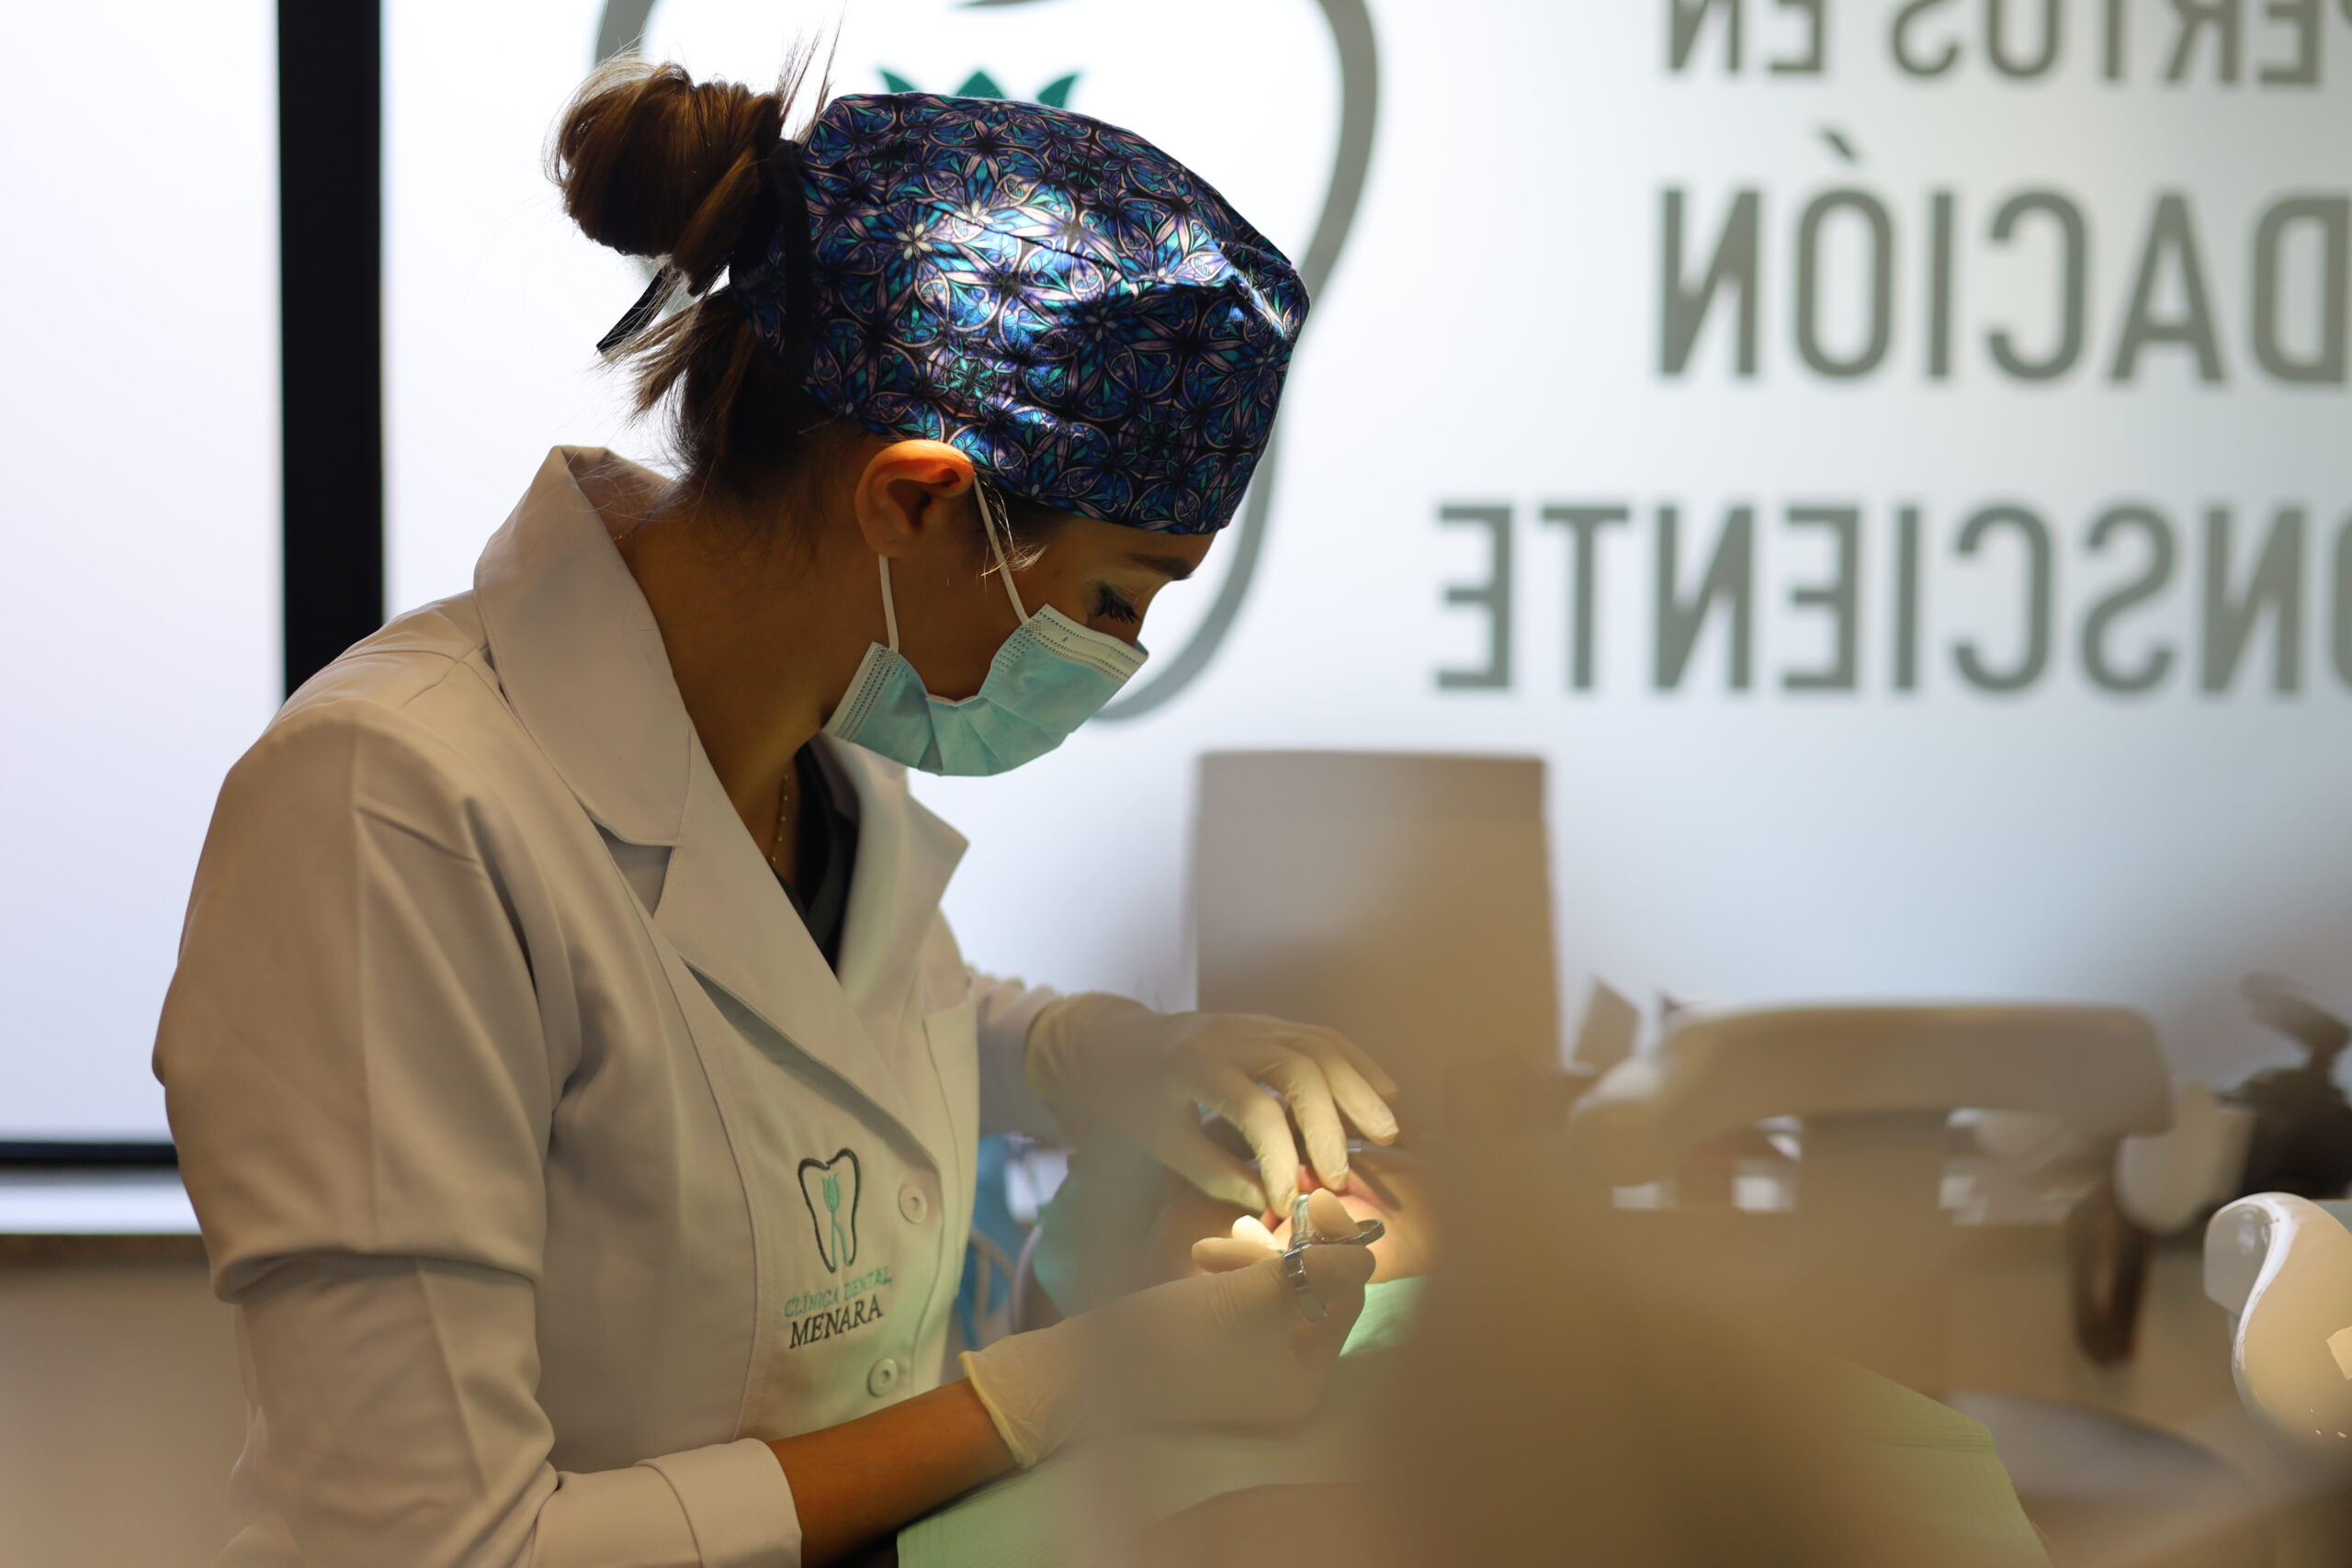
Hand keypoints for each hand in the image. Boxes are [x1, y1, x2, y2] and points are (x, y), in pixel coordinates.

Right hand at [961, 1191, 1374, 1466]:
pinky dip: (1235, 1274)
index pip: (1347, 1298)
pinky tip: (1204, 1256)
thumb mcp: (1247, 1297)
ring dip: (1254, 1257)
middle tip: (1255, 1221)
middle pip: (1316, 1294)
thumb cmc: (1170, 1336)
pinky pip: (1249, 1301)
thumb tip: (1371, 1253)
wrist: (1082, 1370)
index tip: (1317, 1198)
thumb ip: (1313, 1271)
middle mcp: (1289, 1382)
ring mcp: (1255, 1371)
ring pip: (1279, 1291)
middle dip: (1285, 1251)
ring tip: (1215, 1243)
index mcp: (1306, 1382)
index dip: (1337, 1245)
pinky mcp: (1223, 1353)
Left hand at [1026, 993, 1400, 1211]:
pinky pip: (1321, 1036)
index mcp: (1192, 1065)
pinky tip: (1383, 1092)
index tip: (1289, 1198)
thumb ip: (1216, 1174)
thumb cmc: (1133, 1097)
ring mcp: (1253, 1022)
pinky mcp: (1268, 1023)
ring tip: (1386, 1133)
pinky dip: (1356, 1063)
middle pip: (1298, 1068)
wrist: (1116, 1041)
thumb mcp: (1162, 1142)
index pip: (1253, 1108)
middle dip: (1329, 1125)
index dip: (1279, 1157)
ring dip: (1357, 1090)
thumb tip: (1273, 1205)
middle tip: (1343, 1177)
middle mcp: (1228, 1035)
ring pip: (1319, 1046)